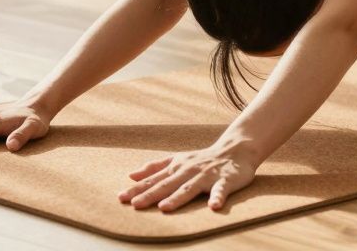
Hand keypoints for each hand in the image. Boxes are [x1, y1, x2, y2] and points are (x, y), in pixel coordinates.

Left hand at [117, 138, 259, 211]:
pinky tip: (213, 206)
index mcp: (176, 168)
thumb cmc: (203, 159)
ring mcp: (206, 175)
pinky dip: (217, 197)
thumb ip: (155, 167)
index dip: (138, 189)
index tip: (120, 198)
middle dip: (151, 195)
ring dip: (178, 197)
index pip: (154, 180)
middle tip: (135, 205)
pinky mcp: (225, 180)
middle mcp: (188, 171)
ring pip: (190, 188)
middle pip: (167, 185)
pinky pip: (221, 190)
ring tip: (165, 208)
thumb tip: (131, 175)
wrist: (236, 149)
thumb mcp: (177, 160)